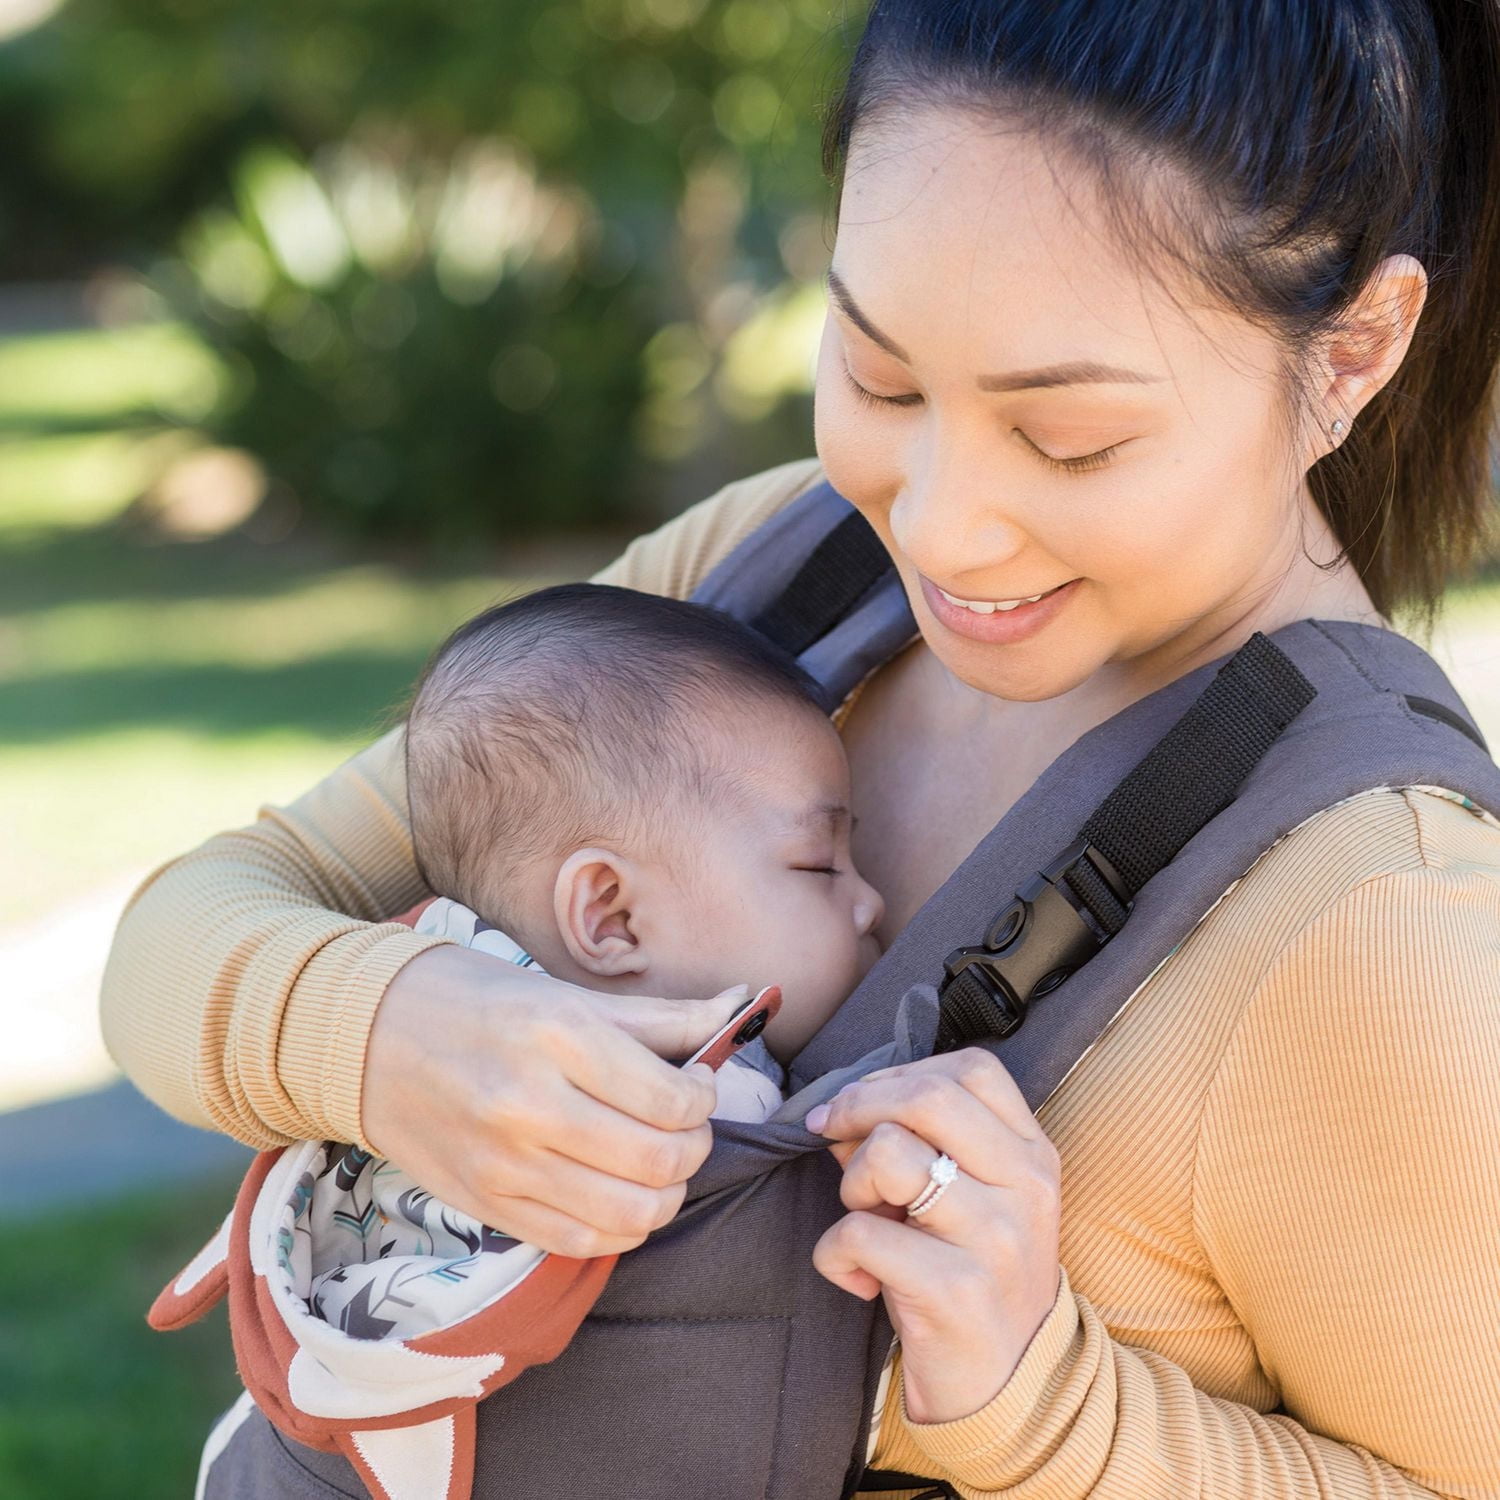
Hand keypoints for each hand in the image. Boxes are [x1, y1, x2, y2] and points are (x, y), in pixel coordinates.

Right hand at [362, 944, 749, 1256]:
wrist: (366, 1038)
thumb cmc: (476, 1002)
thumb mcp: (567, 993)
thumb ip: (660, 1018)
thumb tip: (740, 1011)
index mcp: (559, 1035)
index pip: (673, 1098)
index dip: (705, 1099)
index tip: (698, 1087)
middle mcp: (531, 1104)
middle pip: (660, 1162)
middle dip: (694, 1148)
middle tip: (686, 1127)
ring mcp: (504, 1164)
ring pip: (629, 1215)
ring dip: (666, 1195)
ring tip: (659, 1165)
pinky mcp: (486, 1206)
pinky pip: (580, 1243)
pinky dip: (620, 1229)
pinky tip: (620, 1195)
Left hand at [808, 1050, 1062, 1424]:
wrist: (1009, 1389)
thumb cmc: (972, 1277)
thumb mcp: (968, 1200)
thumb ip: (918, 1143)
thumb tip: (842, 1109)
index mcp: (1032, 1155)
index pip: (972, 1069)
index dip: (899, 1074)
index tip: (860, 1102)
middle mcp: (1024, 1188)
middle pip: (927, 1097)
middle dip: (858, 1106)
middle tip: (831, 1136)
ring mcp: (994, 1238)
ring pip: (888, 1154)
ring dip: (851, 1184)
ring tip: (867, 1219)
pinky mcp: (955, 1291)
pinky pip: (859, 1234)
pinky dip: (834, 1253)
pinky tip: (859, 1280)